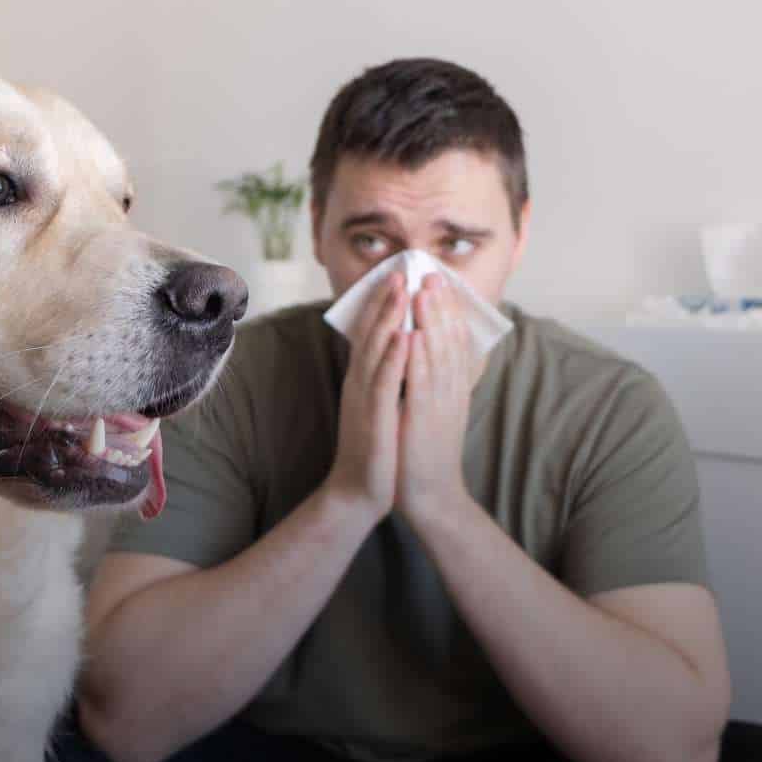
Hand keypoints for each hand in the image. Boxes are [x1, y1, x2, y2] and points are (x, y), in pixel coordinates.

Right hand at [324, 273, 409, 517]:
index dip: (383, 305)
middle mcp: (360, 385)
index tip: (397, 276)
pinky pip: (385, 383)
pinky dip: (394, 358)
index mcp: (363, 381)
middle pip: (371, 334)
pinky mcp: (374, 418)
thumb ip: (384, 380)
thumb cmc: (374, 451)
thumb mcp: (378, 407)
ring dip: (389, 318)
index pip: (372, 334)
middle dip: (386, 301)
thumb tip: (396, 354)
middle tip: (400, 270)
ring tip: (402, 290)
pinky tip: (404, 336)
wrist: (357, 492)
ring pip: (376, 351)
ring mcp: (364, 400)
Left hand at [395, 275, 477, 523]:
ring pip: (438, 355)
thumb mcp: (434, 411)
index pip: (454, 341)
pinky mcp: (424, 421)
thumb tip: (428, 353)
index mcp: (452, 388)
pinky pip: (422, 383)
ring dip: (431, 321)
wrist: (430, 496)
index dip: (447, 310)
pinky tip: (411, 334)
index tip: (438, 281)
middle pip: (449, 340)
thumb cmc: (424, 453)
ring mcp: (440, 405)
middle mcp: (451, 392)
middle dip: (440, 305)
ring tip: (423, 291)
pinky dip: (417, 356)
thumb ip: (434, 383)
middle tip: (432, 273)